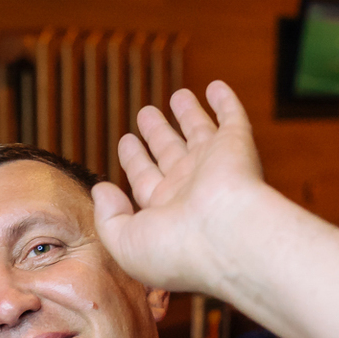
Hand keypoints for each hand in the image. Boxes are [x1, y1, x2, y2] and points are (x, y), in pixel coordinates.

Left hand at [92, 81, 275, 294]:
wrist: (226, 239)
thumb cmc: (176, 250)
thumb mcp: (125, 242)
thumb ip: (109, 216)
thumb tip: (101, 189)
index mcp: (165, 211)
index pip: (146, 179)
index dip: (135, 160)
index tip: (126, 141)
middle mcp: (191, 188)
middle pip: (170, 153)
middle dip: (157, 133)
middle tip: (146, 114)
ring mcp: (215, 166)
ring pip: (198, 132)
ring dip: (188, 114)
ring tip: (178, 96)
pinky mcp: (237, 146)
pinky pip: (231, 118)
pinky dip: (224, 102)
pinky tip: (215, 87)